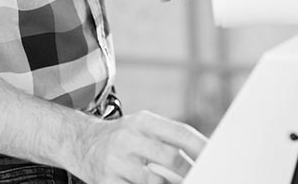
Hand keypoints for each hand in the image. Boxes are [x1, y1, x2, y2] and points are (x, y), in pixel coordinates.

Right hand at [74, 110, 206, 183]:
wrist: (81, 143)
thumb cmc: (123, 137)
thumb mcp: (142, 127)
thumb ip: (168, 138)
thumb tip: (203, 154)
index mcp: (142, 121)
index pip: (180, 132)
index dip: (201, 147)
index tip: (216, 159)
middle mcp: (128, 138)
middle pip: (170, 158)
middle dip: (190, 172)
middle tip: (203, 176)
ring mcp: (116, 162)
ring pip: (154, 182)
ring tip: (181, 183)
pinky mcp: (106, 182)